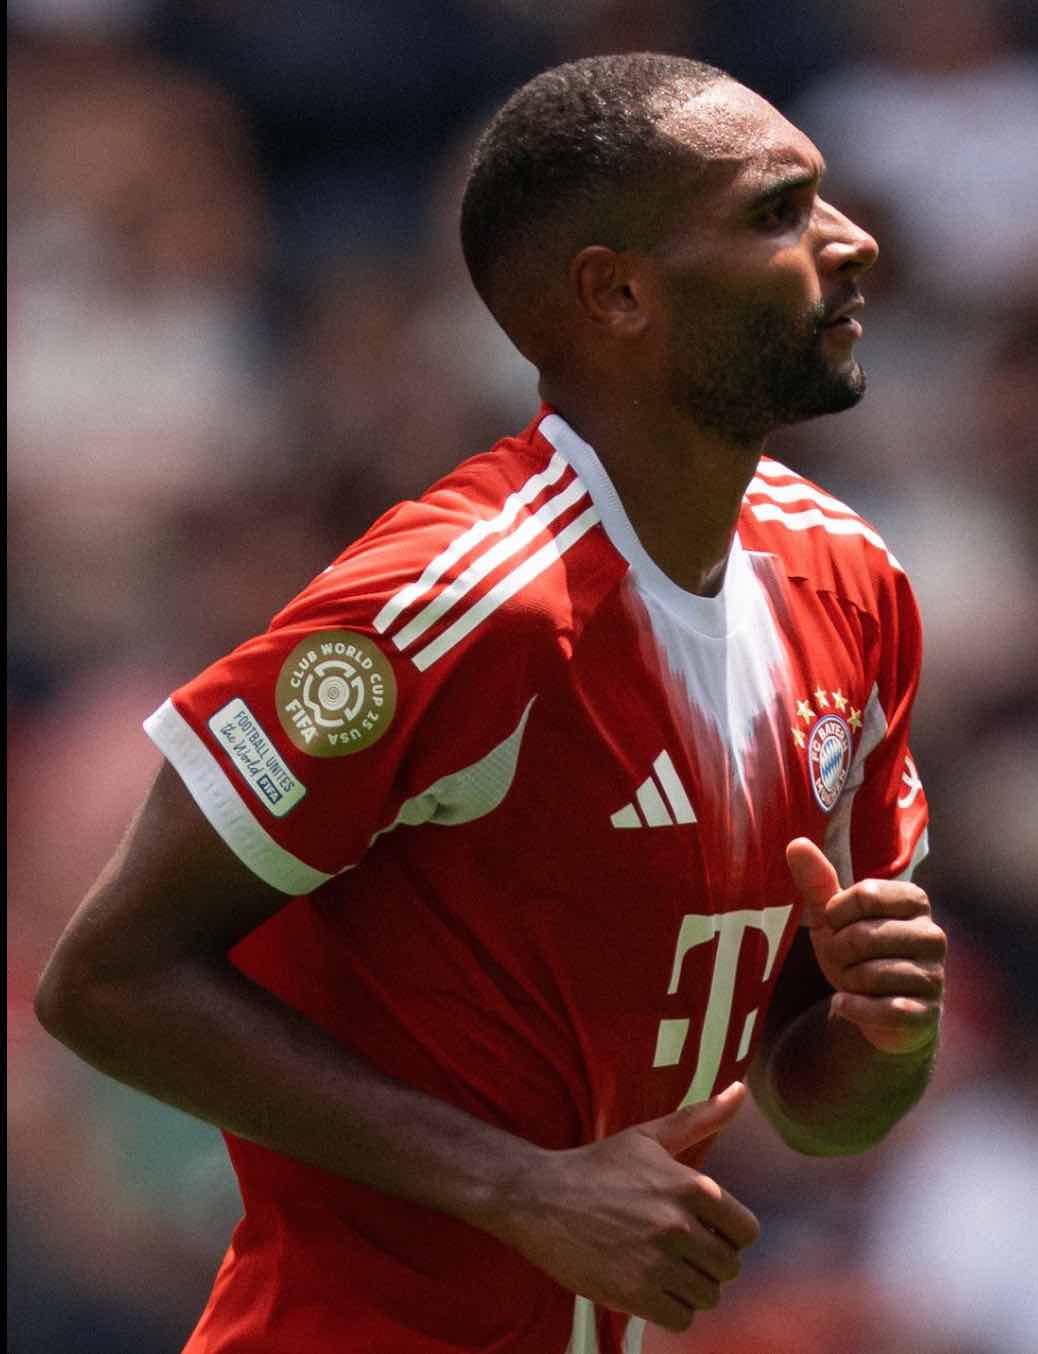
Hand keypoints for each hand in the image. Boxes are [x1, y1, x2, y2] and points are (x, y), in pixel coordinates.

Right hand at [496, 1082, 758, 1331]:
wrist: (540, 1199)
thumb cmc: (598, 1165)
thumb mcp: (649, 1137)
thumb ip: (701, 1117)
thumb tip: (741, 1089)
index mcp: (691, 1186)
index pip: (746, 1231)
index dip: (728, 1233)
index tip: (703, 1229)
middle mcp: (680, 1226)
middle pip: (729, 1267)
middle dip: (708, 1261)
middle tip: (678, 1249)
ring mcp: (659, 1263)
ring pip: (708, 1296)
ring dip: (690, 1287)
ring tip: (662, 1268)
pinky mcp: (637, 1296)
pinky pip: (682, 1319)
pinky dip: (671, 1309)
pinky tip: (650, 1288)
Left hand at [786, 838, 945, 1054]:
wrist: (880, 1011)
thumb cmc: (858, 954)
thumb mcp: (834, 917)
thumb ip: (818, 881)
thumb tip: (796, 843)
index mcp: (914, 901)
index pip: (865, 894)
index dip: (836, 914)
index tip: (837, 925)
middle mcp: (933, 935)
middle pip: (864, 936)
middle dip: (838, 952)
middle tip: (842, 960)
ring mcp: (934, 976)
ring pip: (872, 975)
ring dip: (846, 981)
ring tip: (852, 981)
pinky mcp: (927, 1013)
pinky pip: (884, 1009)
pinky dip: (854, 1008)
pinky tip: (845, 1004)